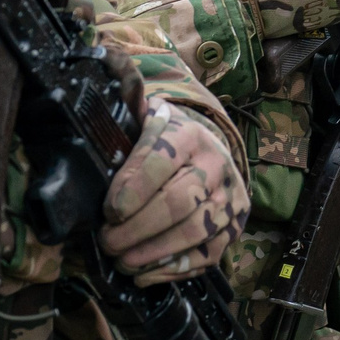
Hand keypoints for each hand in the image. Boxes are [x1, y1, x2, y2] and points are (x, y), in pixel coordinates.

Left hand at [100, 99, 249, 282]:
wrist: (210, 153)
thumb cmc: (167, 141)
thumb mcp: (148, 118)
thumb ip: (128, 103)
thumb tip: (106, 65)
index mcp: (191, 135)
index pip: (162, 160)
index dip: (133, 188)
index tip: (109, 209)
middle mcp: (217, 165)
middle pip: (178, 202)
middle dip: (137, 227)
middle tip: (108, 240)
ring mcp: (229, 200)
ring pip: (193, 232)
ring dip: (152, 251)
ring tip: (121, 259)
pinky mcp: (233, 229)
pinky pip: (206, 256)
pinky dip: (172, 269)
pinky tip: (143, 273)